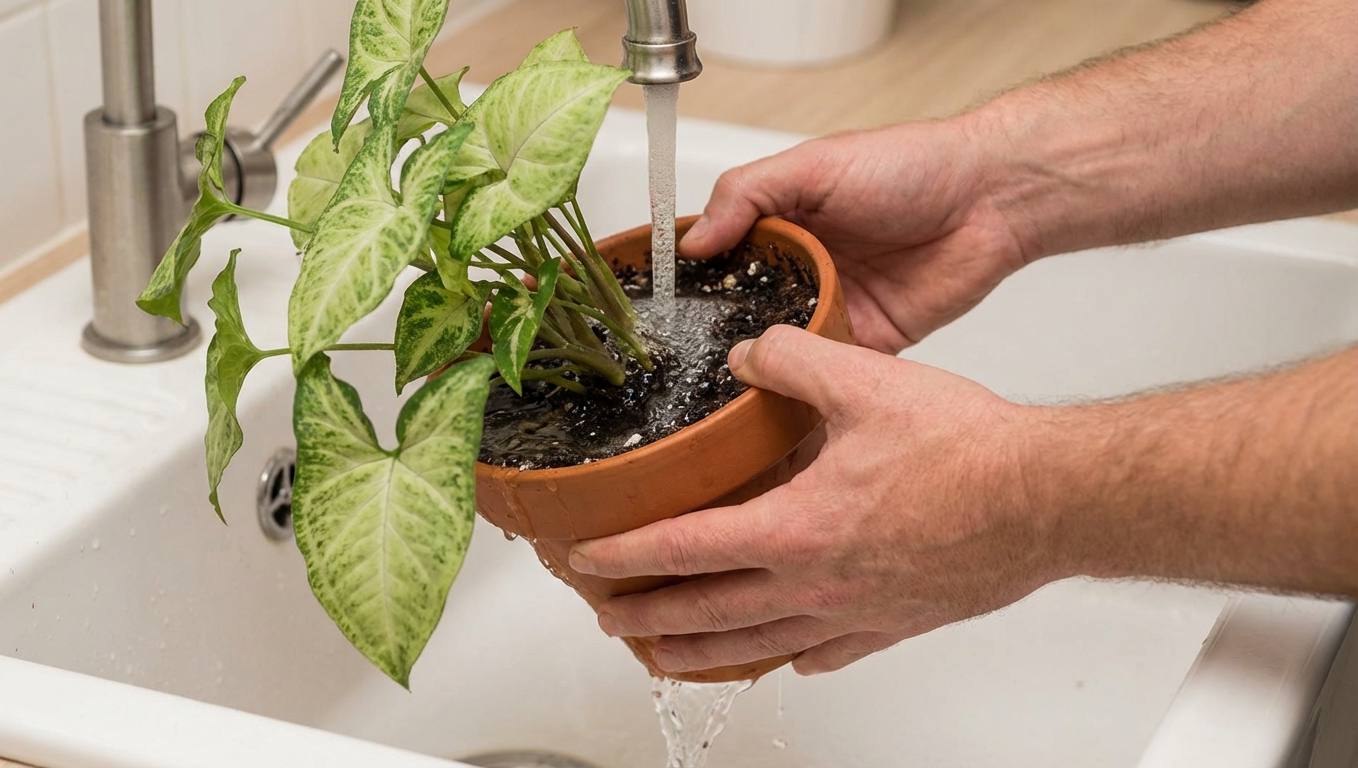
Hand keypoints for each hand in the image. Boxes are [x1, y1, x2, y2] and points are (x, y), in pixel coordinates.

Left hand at [568, 326, 1064, 675]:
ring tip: (665, 657)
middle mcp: (816, 584)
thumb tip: (752, 350)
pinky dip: (793, 658)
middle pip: (708, 615)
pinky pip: (829, 653)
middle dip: (647, 618)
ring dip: (701, 655)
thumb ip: (794, 358)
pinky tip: (786, 658)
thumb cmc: (970, 451)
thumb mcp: (867, 382)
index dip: (627, 556)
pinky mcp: (896, 624)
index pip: (685, 548)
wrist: (1049, 500)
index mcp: (796, 528)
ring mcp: (856, 614)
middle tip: (608, 618)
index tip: (588, 562)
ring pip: (757, 648)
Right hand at [679, 120, 1028, 353]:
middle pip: (750, 308)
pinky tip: (783, 396)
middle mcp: (807, 266)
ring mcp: (838, 305)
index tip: (663, 309)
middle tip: (688, 360)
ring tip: (728, 387)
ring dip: (766, 361)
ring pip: (788, 344)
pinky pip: (833, 368)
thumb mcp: (812, 165)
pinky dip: (813, 381)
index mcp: (786, 222)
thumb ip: (747, 194)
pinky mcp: (873, 339)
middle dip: (725, 332)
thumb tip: (693, 241)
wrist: (991, 200)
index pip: (725, 256)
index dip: (696, 281)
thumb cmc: (910, 166)